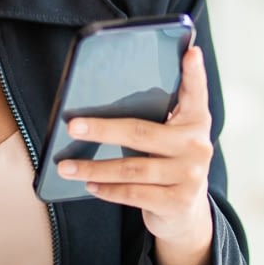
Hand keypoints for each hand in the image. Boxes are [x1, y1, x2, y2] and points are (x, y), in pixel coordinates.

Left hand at [59, 45, 215, 264]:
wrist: (187, 213)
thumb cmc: (170, 163)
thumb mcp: (172, 138)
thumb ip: (156, 118)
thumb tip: (104, 103)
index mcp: (196, 121)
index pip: (196, 92)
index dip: (194, 72)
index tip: (190, 51)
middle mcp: (197, 146)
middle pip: (142, 132)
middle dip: (102, 129)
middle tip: (73, 126)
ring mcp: (190, 175)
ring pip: (132, 168)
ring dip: (94, 167)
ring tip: (66, 166)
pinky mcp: (177, 201)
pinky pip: (133, 194)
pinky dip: (107, 190)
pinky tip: (89, 185)